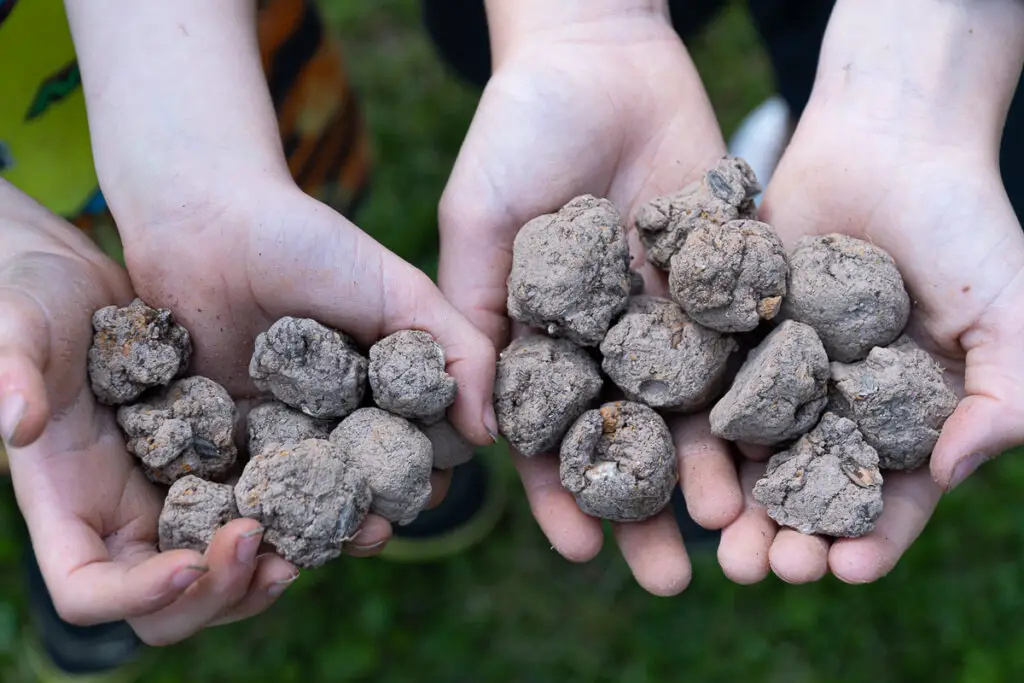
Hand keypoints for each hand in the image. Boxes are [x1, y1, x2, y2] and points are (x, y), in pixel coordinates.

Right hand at [0, 181, 297, 644]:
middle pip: (172, 606)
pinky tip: (347, 498)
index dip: (134, 596)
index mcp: (68, 504)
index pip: (88, 590)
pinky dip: (304, 519)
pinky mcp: (227, 468)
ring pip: (230, 572)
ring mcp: (180, 499)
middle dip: (222, 592)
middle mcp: (127, 518)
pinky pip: (267, 513)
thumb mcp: (18, 323)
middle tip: (270, 555)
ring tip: (327, 538)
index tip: (187, 565)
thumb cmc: (39, 299)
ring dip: (275, 568)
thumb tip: (16, 423)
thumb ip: (12, 369)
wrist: (95, 283)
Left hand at [64, 0, 498, 545]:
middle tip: (374, 526)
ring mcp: (277, 426)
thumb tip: (490, 436)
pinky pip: (245, 485)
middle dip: (372, 510)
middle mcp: (334, 411)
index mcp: (382, 383)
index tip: (426, 490)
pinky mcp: (223, 434)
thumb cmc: (311, 244)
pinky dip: (259, 513)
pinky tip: (266, 528)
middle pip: (360, 480)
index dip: (423, 474)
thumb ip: (458, 353)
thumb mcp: (401, 291)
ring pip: (306, 494)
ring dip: (319, 524)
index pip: (413, 445)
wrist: (206, 219)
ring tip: (326, 536)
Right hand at [438, 4, 743, 593]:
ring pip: (694, 407)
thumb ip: (470, 316)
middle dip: (648, 508)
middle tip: (670, 577)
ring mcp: (670, 310)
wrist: (597, 52)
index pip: (552, 436)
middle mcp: (610, 339)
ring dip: (710, 469)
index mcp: (545, 341)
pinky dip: (757, 393)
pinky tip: (771, 443)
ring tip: (728, 525)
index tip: (582, 551)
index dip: (564, 495)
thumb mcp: (475, 223)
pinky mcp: (723, 273)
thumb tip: (473, 427)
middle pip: (631, 440)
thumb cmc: (515, 133)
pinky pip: (743, 339)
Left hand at [716, 0, 1023, 582]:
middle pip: (809, 491)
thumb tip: (952, 472)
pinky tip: (676, 458)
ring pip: (753, 454)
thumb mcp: (1012, 312)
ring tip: (711, 539)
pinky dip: (695, 427)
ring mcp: (784, 374)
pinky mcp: (735, 336)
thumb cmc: (964, 222)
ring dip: (732, 501)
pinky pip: (712, 388)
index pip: (890, 499)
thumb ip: (1007, 396)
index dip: (870, 541)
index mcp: (909, 420)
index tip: (843, 569)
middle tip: (757, 568)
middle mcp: (840, 407)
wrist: (887, 140)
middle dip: (786, 536)